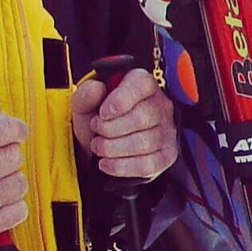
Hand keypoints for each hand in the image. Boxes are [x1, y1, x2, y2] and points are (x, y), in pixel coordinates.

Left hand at [71, 65, 176, 179]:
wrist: (101, 142)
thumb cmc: (98, 118)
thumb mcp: (84, 102)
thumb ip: (86, 93)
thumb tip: (97, 88)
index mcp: (143, 84)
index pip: (142, 85)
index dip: (121, 100)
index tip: (103, 113)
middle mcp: (161, 105)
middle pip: (141, 118)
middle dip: (110, 129)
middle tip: (96, 130)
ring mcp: (167, 131)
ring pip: (143, 143)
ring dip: (112, 149)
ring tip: (99, 146)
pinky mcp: (167, 155)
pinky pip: (147, 165)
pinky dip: (121, 167)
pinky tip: (106, 163)